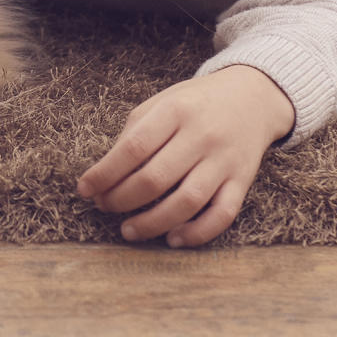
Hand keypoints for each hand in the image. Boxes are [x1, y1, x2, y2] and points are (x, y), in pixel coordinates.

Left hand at [75, 65, 294, 247]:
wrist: (252, 97)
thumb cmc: (194, 103)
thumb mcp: (162, 104)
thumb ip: (134, 134)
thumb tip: (105, 174)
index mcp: (175, 111)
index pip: (133, 148)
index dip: (105, 173)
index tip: (84, 189)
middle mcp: (201, 135)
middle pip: (156, 178)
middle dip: (122, 199)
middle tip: (104, 207)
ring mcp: (224, 160)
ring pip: (187, 201)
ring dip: (153, 223)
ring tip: (128, 230)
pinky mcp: (243, 180)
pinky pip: (222, 214)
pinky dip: (197, 233)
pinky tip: (172, 239)